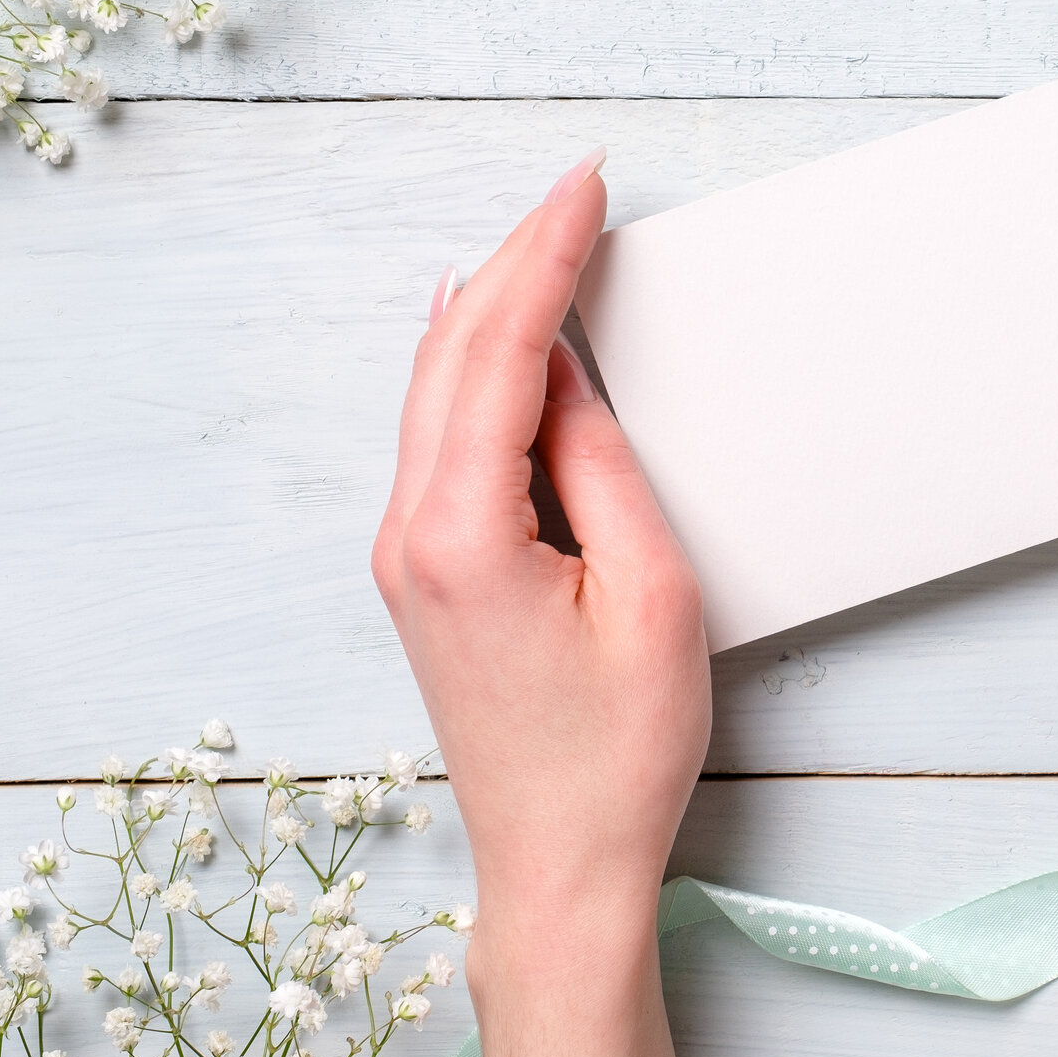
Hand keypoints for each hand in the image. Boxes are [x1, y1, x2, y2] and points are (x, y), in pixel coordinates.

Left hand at [371, 147, 718, 1056]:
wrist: (558, 868)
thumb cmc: (618, 755)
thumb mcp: (652, 597)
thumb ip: (600, 468)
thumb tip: (562, 373)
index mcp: (463, 533)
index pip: (500, 352)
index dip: (544, 257)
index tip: (583, 188)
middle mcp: (411, 535)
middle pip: (452, 356)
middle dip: (514, 262)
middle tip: (573, 192)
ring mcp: (405, 557)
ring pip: (434, 392)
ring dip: (489, 309)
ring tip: (544, 242)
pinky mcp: (423, 577)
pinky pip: (436, 439)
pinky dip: (471, 369)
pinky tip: (486, 334)